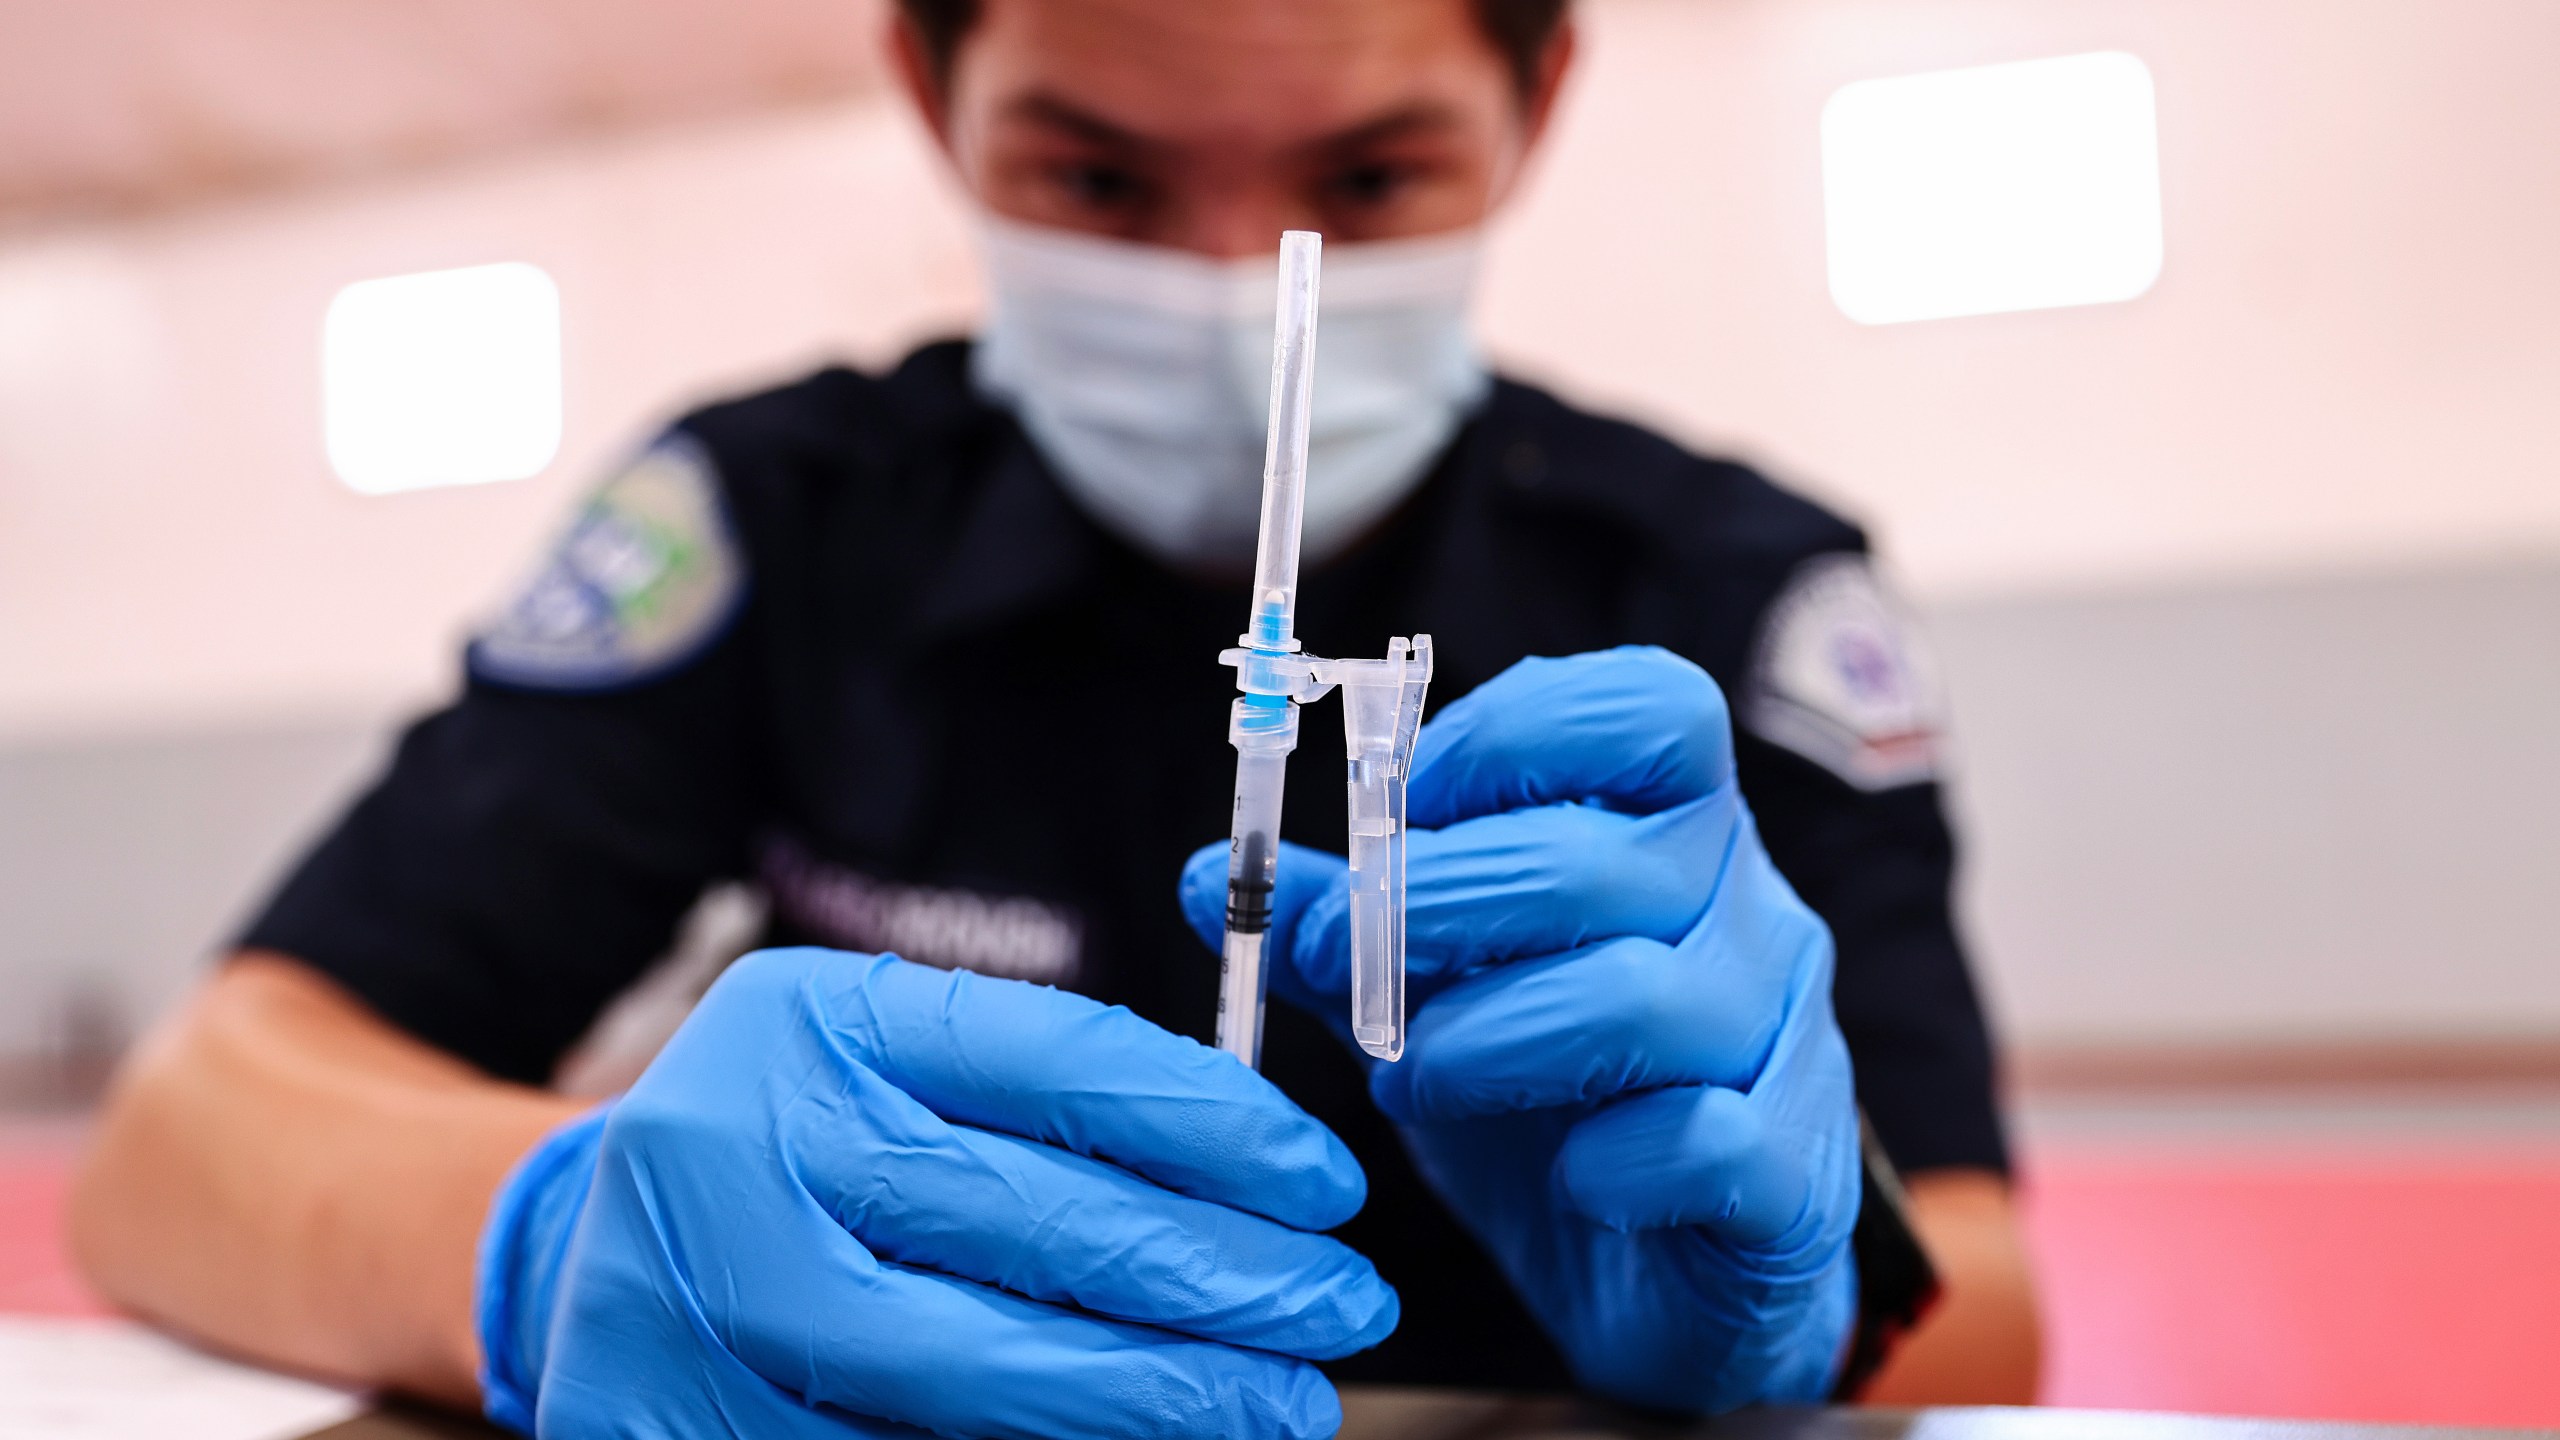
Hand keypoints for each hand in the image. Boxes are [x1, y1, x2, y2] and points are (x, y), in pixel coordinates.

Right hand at [475, 948, 1396, 1438]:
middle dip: (1219, 1280)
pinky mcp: (672, 1429)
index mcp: (813, 1020)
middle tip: (1340, 1312)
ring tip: (1274, 1405)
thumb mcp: (884, 1066)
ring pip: (975, 1370)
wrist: (578, 1250)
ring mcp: (695, 1299)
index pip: (1056, 1061)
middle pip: (1029, 1220)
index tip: (1325, 1183)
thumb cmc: (793, 1149)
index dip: (1216, 1127)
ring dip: (1154, 1398)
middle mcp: (741, 1144)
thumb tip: (1260, 1186)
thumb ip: (1036, 1099)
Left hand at [1182, 646, 1858, 1411]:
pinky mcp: (1799, 1173)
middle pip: (1599, 860)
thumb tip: (1209, 874)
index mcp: (1675, 831)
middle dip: (1433, 910)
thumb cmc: (1560, 1104)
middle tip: (1342, 967)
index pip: (1649, 706)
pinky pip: (1706, 1141)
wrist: (1678, 1288)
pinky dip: (1608, 1163)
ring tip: (1414, 1081)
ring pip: (1643, 995)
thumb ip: (1343, 930)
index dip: (1513, 736)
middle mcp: (1751, 911)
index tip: (1406, 809)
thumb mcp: (1438, 998)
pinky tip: (1570, 1178)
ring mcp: (1788, 1039)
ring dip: (1487, 1043)